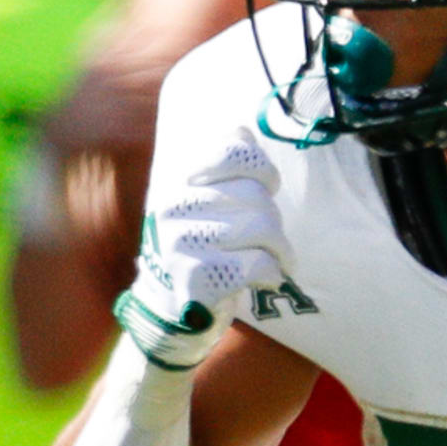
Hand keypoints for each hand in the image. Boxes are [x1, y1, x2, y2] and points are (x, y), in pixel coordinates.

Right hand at [116, 125, 285, 368]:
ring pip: (262, 228)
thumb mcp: (197, 206)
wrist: (166, 315)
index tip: (268, 185)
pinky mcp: (198, 279)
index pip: (233, 152)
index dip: (262, 167)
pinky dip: (272, 272)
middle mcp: (173, 208)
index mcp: (175, 183)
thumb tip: (243, 130)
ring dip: (280, 250)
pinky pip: (258, 264)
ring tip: (276, 261)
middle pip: (255, 196)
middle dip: (274, 221)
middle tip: (271, 241)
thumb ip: (220, 170)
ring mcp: (183, 244)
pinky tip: (267, 279)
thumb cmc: (194, 255)